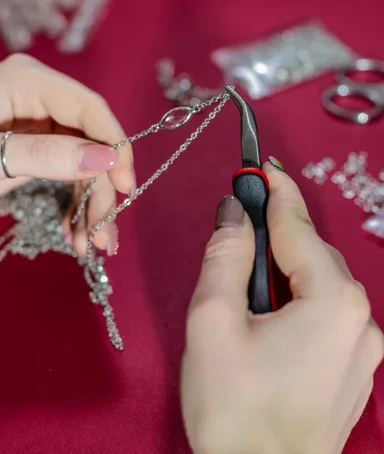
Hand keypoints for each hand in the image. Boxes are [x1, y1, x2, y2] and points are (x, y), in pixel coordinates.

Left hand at [0, 54, 133, 256]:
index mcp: (28, 81)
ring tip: (88, 244)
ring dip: (90, 203)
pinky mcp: (40, 144)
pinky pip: (70, 170)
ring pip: (86, 160)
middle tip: (101, 236)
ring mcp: (42, 121)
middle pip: (91, 140)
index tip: (125, 188)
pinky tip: (73, 230)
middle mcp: (42, 96)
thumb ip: (44, 155)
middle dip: (99, 189)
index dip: (115, 146)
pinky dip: (74, 201)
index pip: (89, 108)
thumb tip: (107, 159)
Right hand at [181, 162, 383, 453]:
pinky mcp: (355, 370)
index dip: (274, 191)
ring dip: (283, 272)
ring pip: (319, 285)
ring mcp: (364, 349)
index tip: (259, 165)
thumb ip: (226, 255)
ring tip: (244, 285)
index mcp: (334, 300)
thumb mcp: (213, 321)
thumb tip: (234, 212)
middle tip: (238, 223)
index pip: (298, 226)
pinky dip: (297, 301)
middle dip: (274, 236)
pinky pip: (327, 315)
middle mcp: (362, 319)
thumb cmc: (235, 412)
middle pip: (311, 254)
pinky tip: (268, 319)